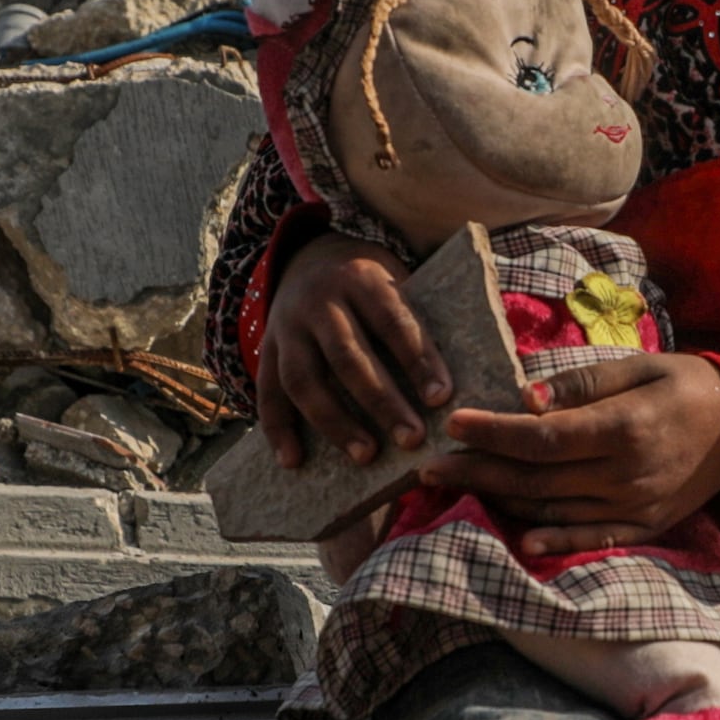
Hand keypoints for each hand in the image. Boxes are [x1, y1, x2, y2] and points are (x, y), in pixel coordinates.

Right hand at [257, 235, 448, 469]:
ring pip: (304, 379)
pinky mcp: (266, 349)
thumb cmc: (369, 287)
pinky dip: (278, 429)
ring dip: (335, 423)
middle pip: (348, 356)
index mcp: (361, 279)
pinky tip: (294, 461)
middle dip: (382, 401)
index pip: (393, 321)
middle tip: (411, 439)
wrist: (309, 258)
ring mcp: (286, 326)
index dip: (418, 360)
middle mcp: (319, 300)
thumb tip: (454, 386)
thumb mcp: (394, 282)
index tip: (441, 399)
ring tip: (366, 456)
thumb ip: (416, 322)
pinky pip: (268, 392)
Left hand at [423, 347, 719, 552]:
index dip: (492, 432)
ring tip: (455, 489)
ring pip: (552, 509)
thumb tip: (523, 397)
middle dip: (476, 471)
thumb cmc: (685, 385)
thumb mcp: (637, 366)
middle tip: (426, 466)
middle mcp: (625, 475)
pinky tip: (518, 539)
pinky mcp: (643, 527)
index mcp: (622, 428)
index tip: (452, 423)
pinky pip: (590, 539)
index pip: (541, 437)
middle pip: (535, 478)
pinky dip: (553, 541)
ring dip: (499, 501)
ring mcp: (633, 507)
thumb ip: (579, 384)